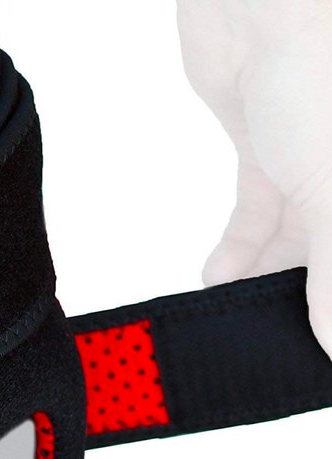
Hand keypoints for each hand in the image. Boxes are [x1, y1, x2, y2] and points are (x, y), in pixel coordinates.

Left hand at [177, 0, 331, 356]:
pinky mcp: (272, 152)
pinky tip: (217, 276)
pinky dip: (238, 248)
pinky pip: (259, 214)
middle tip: (270, 337)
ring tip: (236, 313)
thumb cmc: (323, 73)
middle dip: (303, 297)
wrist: (257, 0)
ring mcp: (320, 162)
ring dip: (263, 279)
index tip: (313, 345)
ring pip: (298, 242)